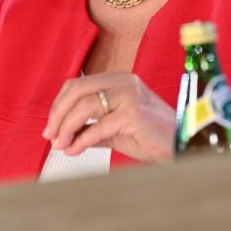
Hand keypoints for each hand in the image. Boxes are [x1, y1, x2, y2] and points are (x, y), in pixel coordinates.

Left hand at [42, 72, 175, 163]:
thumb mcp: (114, 131)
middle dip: (57, 114)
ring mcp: (129, 95)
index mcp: (117, 80)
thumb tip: (63, 138)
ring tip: (60, 145)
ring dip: (66, 127)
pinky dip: (81, 139)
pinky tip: (74, 150)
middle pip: (77, 90)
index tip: (50, 127)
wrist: (181, 144)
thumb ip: (91, 129)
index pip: (77, 85)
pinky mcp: (134, 113)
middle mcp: (123, 82)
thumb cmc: (151, 137)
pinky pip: (98, 126)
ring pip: (84, 106)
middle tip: (50, 135)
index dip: (58, 105)